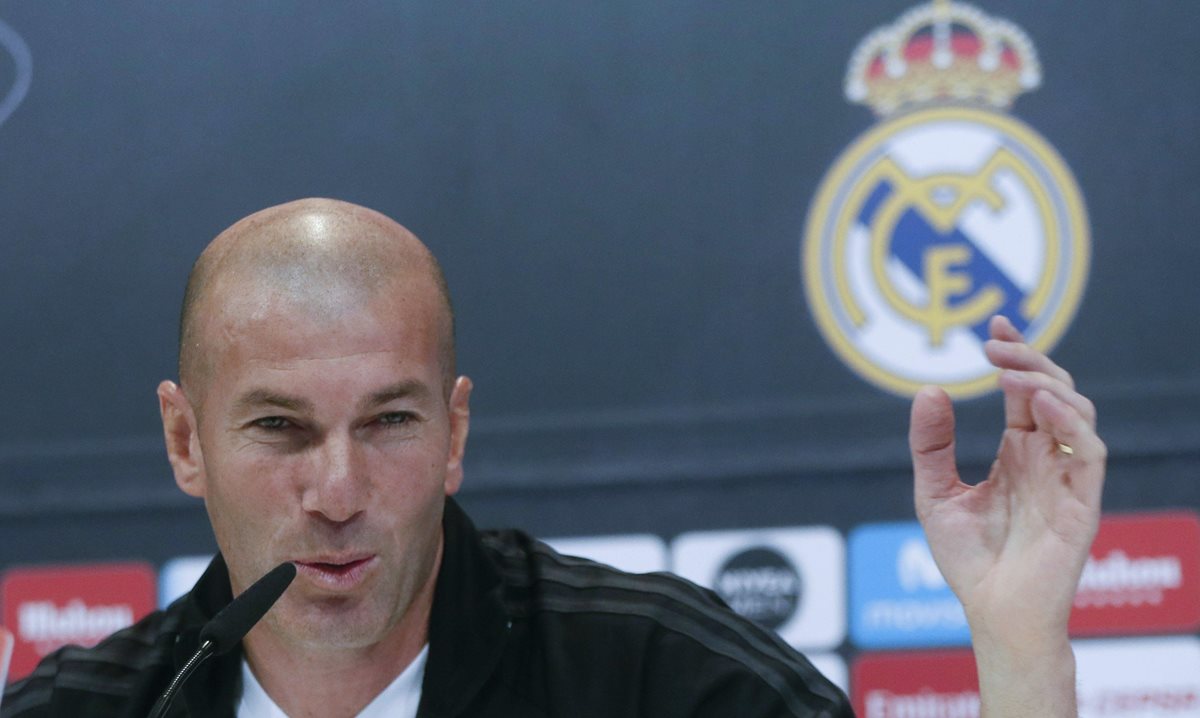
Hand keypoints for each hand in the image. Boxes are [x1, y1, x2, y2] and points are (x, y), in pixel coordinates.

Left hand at [909, 315, 1105, 715]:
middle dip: (1029, 359)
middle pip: (1053, 390)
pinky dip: (1070, 424)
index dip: (1016, 354)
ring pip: (1077, 413)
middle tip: (994, 342)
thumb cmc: (970, 560)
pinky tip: (1039, 405)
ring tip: (1009, 371)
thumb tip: (929, 390)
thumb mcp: (935, 493)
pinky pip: (1090, 454)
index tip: (994, 325)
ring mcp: (1066, 478)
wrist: (992, 613)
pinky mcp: (1083, 503)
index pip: (1024, 391)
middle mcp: (1045, 458)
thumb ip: (931, 445)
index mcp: (1017, 452)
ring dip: (1047, 384)